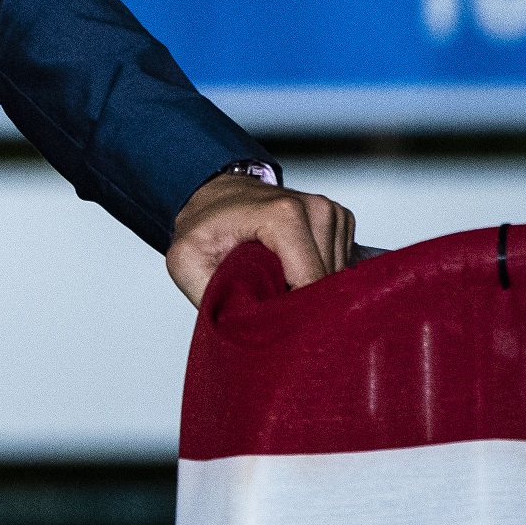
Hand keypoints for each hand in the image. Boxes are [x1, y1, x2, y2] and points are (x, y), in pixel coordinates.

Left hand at [167, 171, 355, 305]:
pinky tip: (290, 271)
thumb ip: (210, 294)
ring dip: (309, 288)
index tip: (271, 320)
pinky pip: (340, 265)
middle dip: (300, 301)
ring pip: (337, 277)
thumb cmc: (202, 226)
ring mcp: (331, 213)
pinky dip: (317, 276)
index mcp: (283, 215)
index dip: (293, 311)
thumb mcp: (185, 261)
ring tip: (275, 279)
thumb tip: (241, 328)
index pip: (311, 282)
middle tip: (266, 298)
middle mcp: (315, 209)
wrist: (213, 196)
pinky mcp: (339, 221)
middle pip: (326, 282)